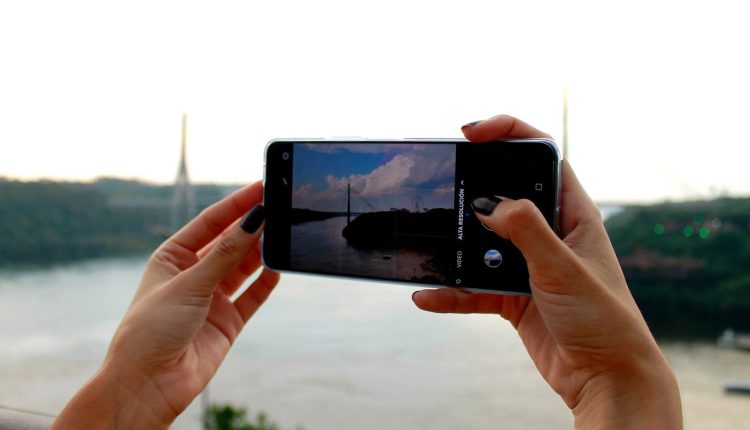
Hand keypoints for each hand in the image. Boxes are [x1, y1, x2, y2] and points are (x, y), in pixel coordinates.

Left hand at [52, 181, 278, 429]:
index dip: (235, 204)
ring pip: (243, 267)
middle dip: (252, 226)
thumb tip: (253, 220)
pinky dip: (266, 282)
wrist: (148, 386)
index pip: (210, 222)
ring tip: (283, 233)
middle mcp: (193, 275)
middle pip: (229, 242)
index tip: (261, 186)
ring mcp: (211, 299)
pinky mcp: (227, 322)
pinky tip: (279, 266)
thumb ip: (226, 254)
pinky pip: (252, 296)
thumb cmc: (150, 331)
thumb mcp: (188, 284)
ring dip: (261, 251)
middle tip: (279, 206)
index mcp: (172, 258)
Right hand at [412, 115, 681, 428]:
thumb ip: (525, 230)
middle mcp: (550, 234)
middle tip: (443, 186)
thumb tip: (487, 202)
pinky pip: (474, 287)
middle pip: (504, 195)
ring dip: (458, 246)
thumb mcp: (563, 268)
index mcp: (573, 215)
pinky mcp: (514, 296)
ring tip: (430, 244)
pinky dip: (451, 292)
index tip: (473, 133)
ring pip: (483, 243)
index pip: (542, 157)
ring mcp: (529, 265)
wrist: (606, 380)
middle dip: (472, 188)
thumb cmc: (604, 320)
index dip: (510, 134)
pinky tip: (427, 296)